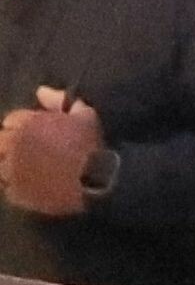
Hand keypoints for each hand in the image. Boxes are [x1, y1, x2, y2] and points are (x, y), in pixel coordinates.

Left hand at [0, 87, 103, 216]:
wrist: (94, 182)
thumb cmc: (89, 146)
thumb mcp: (83, 115)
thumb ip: (59, 100)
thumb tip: (41, 92)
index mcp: (25, 124)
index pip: (10, 122)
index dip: (22, 128)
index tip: (33, 135)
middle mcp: (13, 146)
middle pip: (0, 144)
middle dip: (10, 147)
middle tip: (28, 154)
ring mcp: (13, 170)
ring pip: (1, 167)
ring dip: (9, 167)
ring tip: (26, 172)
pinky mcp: (19, 193)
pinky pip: (8, 190)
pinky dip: (16, 188)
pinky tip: (29, 188)